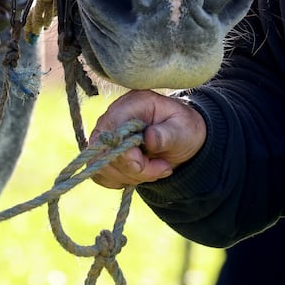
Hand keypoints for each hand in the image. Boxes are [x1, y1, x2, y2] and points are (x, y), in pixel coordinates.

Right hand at [89, 89, 205, 188]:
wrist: (181, 139)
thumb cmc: (183, 129)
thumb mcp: (183, 130)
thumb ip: (166, 134)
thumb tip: (148, 138)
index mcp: (133, 103)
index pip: (112, 127)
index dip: (124, 152)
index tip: (144, 165)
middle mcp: (113, 116)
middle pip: (104, 149)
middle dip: (132, 168)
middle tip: (162, 168)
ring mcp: (106, 134)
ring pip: (101, 165)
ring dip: (129, 176)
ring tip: (156, 169)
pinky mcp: (103, 152)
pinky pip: (100, 174)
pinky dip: (120, 181)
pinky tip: (141, 174)